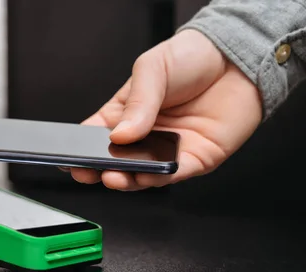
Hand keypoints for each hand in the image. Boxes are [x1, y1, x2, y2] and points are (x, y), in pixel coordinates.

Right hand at [67, 29, 262, 189]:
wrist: (236, 57)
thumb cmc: (191, 58)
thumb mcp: (152, 70)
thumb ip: (137, 104)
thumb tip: (120, 135)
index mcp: (125, 115)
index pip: (96, 138)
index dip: (81, 151)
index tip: (69, 159)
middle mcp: (144, 137)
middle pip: (115, 162)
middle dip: (99, 171)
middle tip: (87, 171)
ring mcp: (167, 151)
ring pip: (142, 175)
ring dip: (127, 179)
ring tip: (114, 176)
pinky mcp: (195, 159)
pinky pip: (174, 174)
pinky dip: (159, 177)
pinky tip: (148, 172)